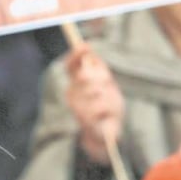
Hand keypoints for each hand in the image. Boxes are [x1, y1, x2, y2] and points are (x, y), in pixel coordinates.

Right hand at [65, 45, 123, 164]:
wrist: (107, 134)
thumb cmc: (108, 108)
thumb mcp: (107, 87)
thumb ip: (100, 71)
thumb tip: (92, 53)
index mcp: (76, 84)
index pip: (71, 66)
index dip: (76, 55)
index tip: (84, 45)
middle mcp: (72, 94)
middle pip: (85, 76)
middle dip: (102, 79)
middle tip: (108, 88)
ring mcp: (76, 107)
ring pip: (95, 91)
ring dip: (108, 96)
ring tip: (109, 105)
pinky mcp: (84, 120)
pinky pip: (100, 106)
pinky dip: (109, 109)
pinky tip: (107, 114)